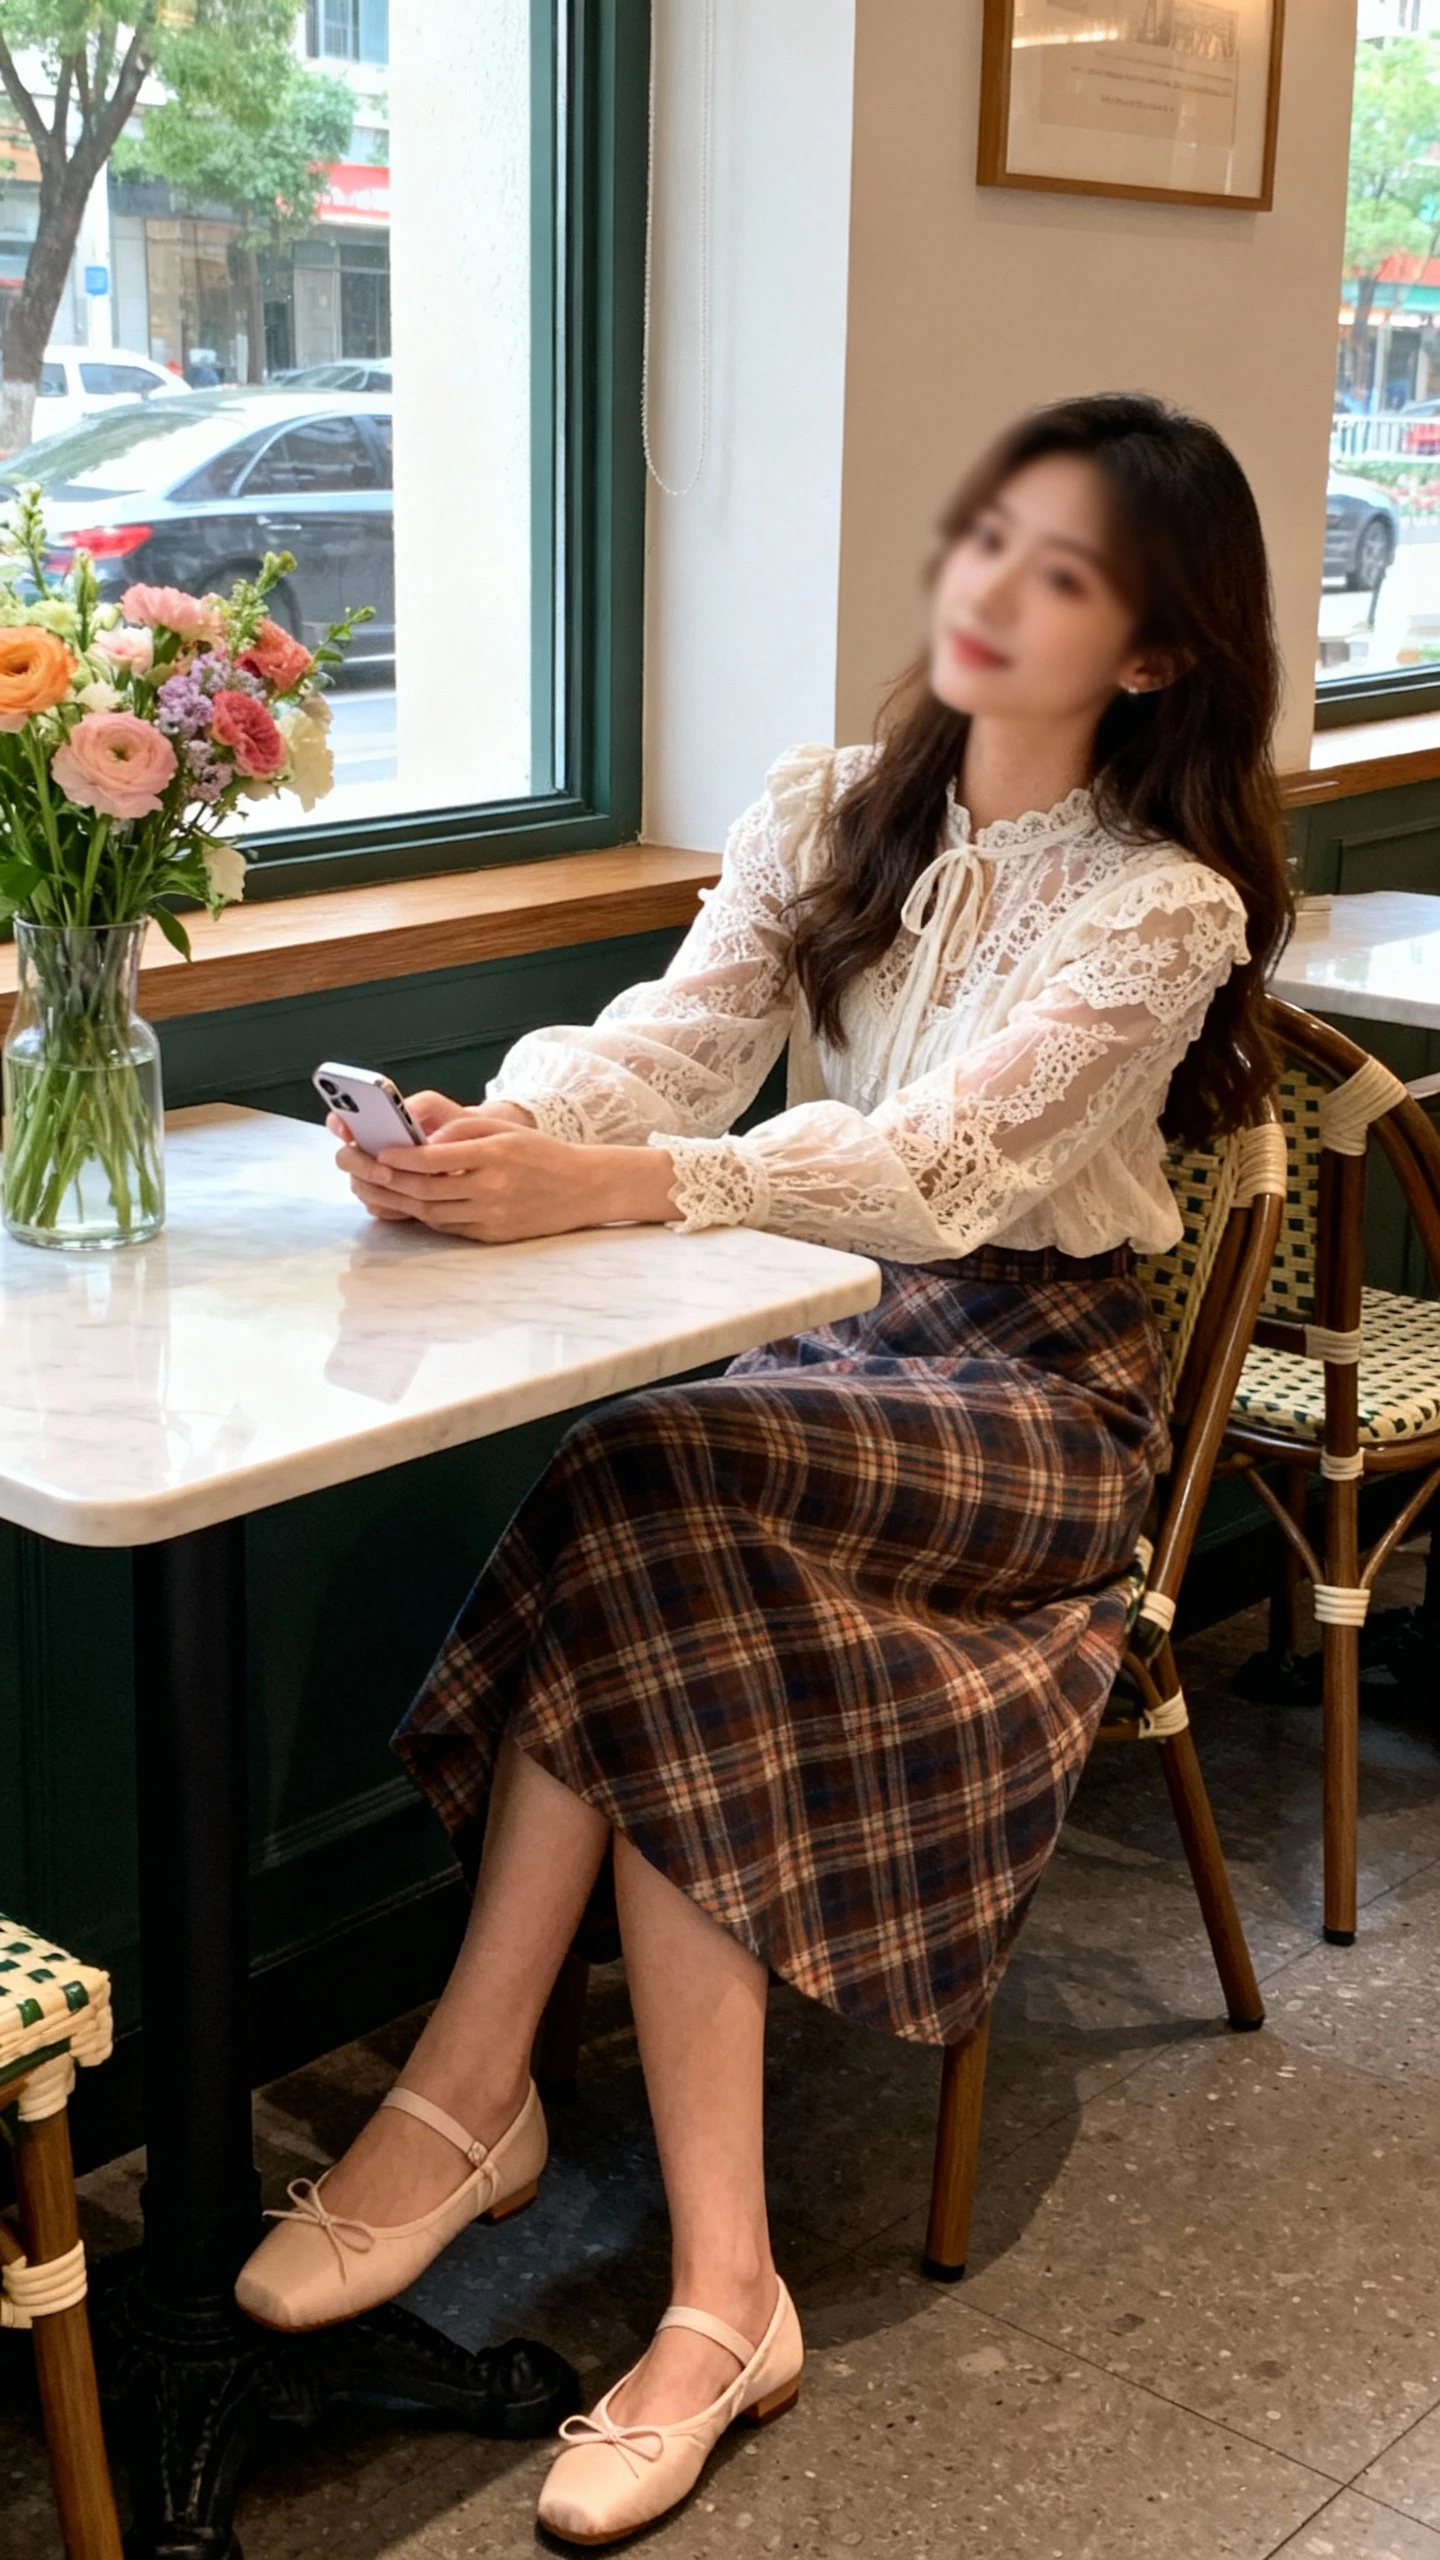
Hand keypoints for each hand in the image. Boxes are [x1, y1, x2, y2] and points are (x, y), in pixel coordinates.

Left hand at [334, 1116, 676, 1243]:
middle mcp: (491, 1189)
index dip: (400, 1156)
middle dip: (383, 1178)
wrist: (584, 1189)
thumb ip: (463, 1130)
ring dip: (394, 1200)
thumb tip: (422, 1140)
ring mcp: (491, 1217)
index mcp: (494, 1156)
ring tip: (366, 1186)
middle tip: (354, 1166)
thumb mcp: (505, 1130)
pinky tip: (400, 1202)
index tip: (374, 1150)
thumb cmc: (541, 1154)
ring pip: (430, 1212)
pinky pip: (446, 1226)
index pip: (436, 1158)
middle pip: (424, 1189)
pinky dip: (419, 1214)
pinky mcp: (491, 1235)